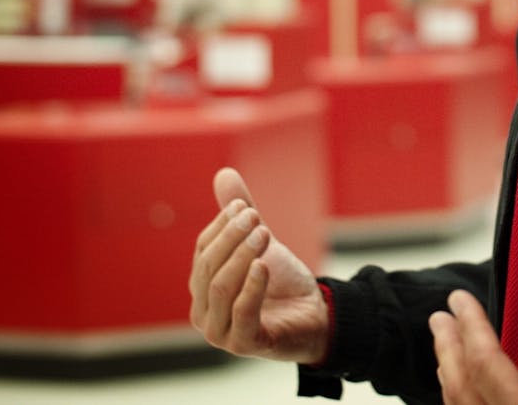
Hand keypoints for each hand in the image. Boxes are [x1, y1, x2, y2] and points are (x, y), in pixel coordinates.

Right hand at [188, 166, 329, 362]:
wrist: (316, 316)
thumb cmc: (282, 283)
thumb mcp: (260, 243)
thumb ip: (240, 215)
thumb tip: (224, 173)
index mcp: (201, 287)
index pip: (202, 250)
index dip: (221, 225)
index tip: (243, 206)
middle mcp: (203, 312)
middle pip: (208, 267)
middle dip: (231, 238)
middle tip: (256, 217)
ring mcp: (220, 333)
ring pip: (221, 287)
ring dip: (242, 256)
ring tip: (264, 235)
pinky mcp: (243, 344)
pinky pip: (242, 313)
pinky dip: (252, 287)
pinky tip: (263, 266)